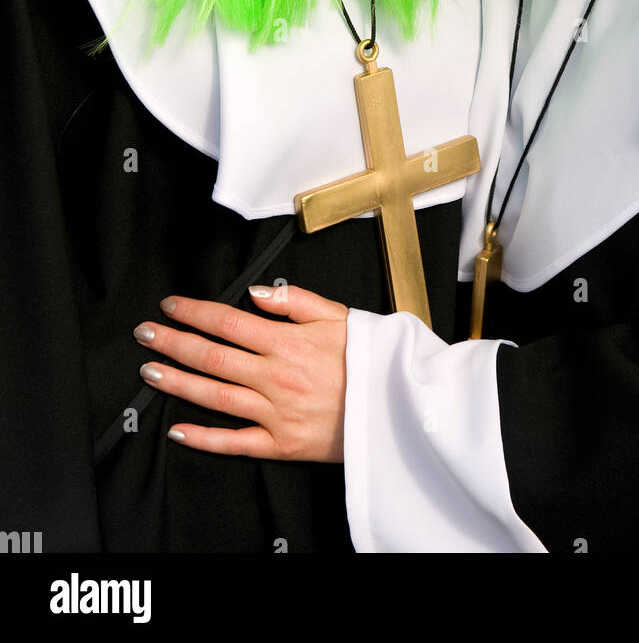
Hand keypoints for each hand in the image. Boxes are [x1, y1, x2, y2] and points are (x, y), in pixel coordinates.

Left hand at [133, 285, 347, 461]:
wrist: (394, 408)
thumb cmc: (367, 359)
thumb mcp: (338, 316)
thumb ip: (295, 301)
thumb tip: (256, 292)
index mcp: (288, 342)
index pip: (228, 323)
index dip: (194, 313)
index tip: (170, 306)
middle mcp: (276, 377)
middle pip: (212, 357)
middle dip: (173, 343)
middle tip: (145, 334)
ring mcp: (276, 413)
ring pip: (215, 396)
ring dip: (178, 382)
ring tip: (150, 372)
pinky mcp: (281, 444)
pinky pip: (235, 441)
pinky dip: (204, 437)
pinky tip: (178, 429)